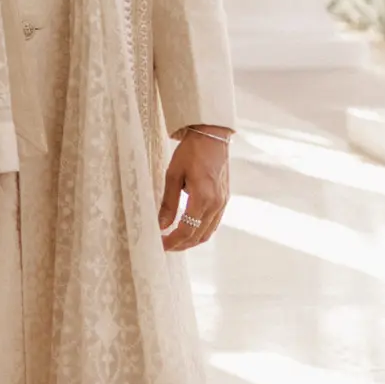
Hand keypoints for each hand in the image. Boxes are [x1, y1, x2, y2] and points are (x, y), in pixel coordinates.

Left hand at [159, 128, 230, 251]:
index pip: (187, 230)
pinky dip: (200, 231)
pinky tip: (188, 230)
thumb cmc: (190, 152)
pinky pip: (213, 223)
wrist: (212, 136)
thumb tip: (161, 225)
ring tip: (174, 241)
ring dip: (191, 241)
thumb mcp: (173, 175)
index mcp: (203, 197)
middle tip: (165, 246)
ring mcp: (223, 203)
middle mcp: (216, 203)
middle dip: (181, 245)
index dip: (172, 241)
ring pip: (207, 232)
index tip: (160, 245)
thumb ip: (168, 203)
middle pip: (198, 235)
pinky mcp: (224, 199)